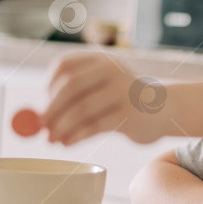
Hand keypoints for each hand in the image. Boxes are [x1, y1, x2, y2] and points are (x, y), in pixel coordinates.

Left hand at [42, 52, 162, 145]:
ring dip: (62, 127)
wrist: (165, 110)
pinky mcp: (130, 113)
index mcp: (101, 60)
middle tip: (42, 127)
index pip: (65, 65)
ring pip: (82, 109)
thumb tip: (38, 120)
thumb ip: (75, 99)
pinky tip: (69, 143)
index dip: (49, 85)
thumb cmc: (124, 103)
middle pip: (70, 86)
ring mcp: (123, 91)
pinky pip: (95, 126)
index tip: (44, 104)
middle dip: (52, 109)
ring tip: (53, 139)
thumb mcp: (102, 90)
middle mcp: (112, 70)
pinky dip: (77, 136)